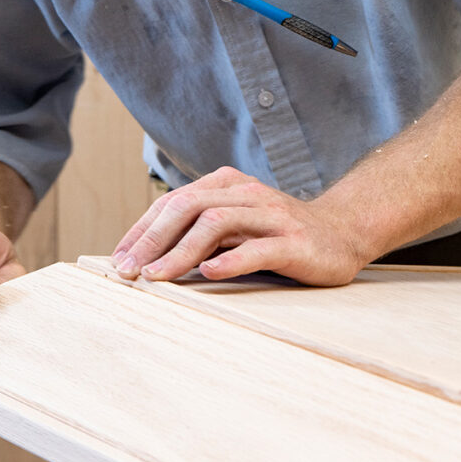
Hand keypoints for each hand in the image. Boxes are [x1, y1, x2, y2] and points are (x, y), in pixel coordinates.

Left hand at [112, 167, 366, 285]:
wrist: (342, 233)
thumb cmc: (279, 233)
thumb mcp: (237, 224)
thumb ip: (201, 231)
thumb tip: (146, 255)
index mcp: (228, 185)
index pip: (173, 202)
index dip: (142, 229)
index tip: (118, 259)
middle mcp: (247, 194)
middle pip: (188, 207)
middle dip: (151, 239)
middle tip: (127, 271)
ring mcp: (272, 216)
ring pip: (216, 225)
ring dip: (180, 252)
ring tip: (156, 276)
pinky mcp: (295, 242)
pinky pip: (258, 248)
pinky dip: (230, 260)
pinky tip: (210, 274)